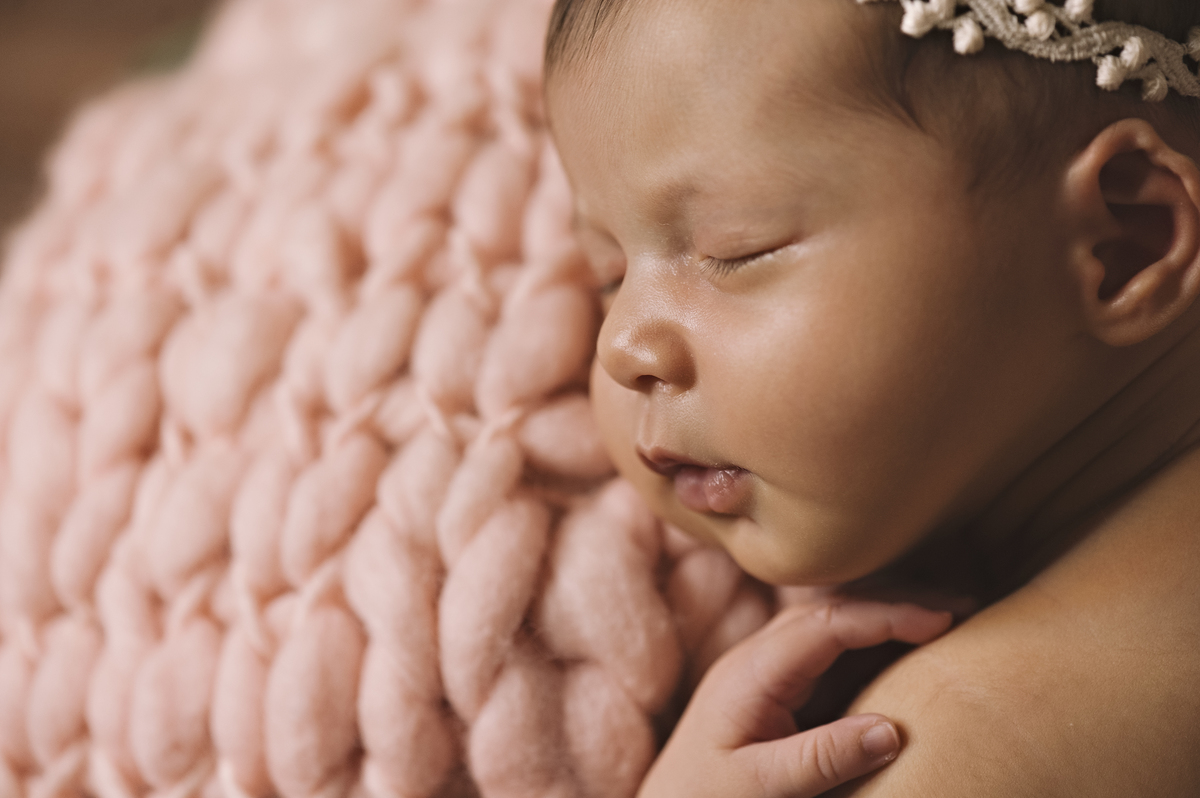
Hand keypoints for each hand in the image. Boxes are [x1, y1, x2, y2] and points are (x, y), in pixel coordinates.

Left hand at [638, 601, 953, 796]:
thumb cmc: (704, 797)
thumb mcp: (760, 787)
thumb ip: (822, 758)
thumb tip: (895, 731)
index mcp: (752, 670)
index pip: (826, 623)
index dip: (886, 613)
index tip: (942, 617)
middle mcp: (761, 656)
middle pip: (834, 607)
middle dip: (897, 598)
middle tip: (966, 604)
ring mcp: (771, 667)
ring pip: (835, 621)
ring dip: (889, 613)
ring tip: (953, 614)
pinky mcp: (781, 686)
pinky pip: (833, 651)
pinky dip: (876, 641)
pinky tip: (915, 644)